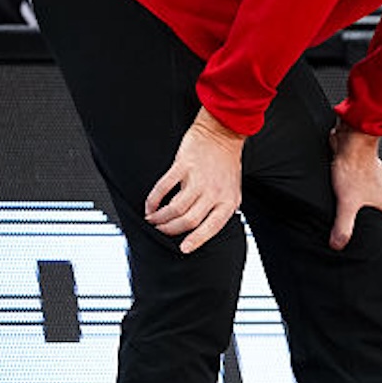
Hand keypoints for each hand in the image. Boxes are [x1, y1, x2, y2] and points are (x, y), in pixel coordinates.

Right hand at [145, 108, 244, 252]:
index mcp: (228, 200)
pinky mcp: (184, 165)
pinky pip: (164, 187)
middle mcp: (214, 191)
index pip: (211, 227)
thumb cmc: (226, 162)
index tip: (183, 249)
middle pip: (189, 220)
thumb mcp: (231, 189)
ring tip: (153, 220)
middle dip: (171, 230)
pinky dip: (154, 199)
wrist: (222, 133)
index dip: (196, 240)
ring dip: (160, 217)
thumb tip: (204, 228)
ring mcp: (198, 178)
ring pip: (176, 207)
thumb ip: (220, 207)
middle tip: (160, 231)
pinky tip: (150, 205)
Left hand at [329, 121, 381, 250]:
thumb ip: (343, 225)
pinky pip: (365, 180)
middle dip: (380, 215)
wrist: (352, 140)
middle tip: (369, 224)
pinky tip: (346, 187)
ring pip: (377, 192)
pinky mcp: (366, 166)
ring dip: (369, 200)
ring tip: (355, 207)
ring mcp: (377, 175)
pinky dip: (359, 186)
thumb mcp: (347, 202)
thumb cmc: (355, 167)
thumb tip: (338, 244)